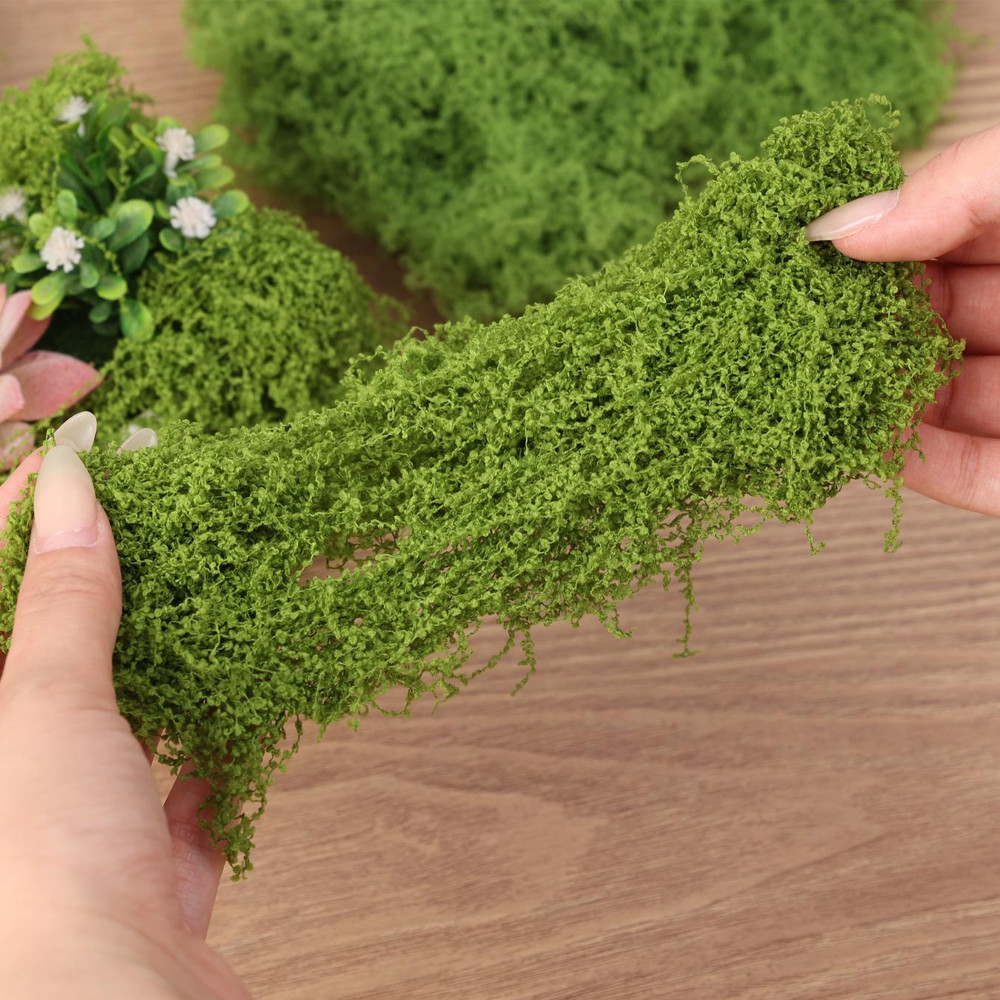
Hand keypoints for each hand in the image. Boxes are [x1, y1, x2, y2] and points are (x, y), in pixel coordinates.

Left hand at [0, 414, 249, 999]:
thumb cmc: (40, 880)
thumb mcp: (49, 709)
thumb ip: (65, 600)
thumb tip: (68, 487)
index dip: (26, 510)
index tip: (85, 453)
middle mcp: (19, 774)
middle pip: (61, 654)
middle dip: (113, 589)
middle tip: (167, 521)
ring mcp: (78, 830)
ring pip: (127, 723)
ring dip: (169, 673)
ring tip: (211, 608)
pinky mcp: (143, 875)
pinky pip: (176, 800)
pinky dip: (203, 767)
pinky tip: (226, 740)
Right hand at [806, 125, 999, 515]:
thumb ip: (959, 189)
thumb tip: (840, 227)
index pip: (935, 234)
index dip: (866, 241)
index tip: (791, 252)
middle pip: (921, 321)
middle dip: (851, 327)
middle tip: (777, 326)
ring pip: (931, 400)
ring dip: (862, 400)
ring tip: (789, 391)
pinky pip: (964, 473)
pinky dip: (906, 467)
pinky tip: (850, 447)